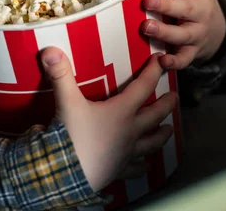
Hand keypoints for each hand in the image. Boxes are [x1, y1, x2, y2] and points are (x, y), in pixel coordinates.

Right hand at [41, 47, 177, 191]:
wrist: (68, 175)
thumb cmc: (71, 136)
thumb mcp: (66, 102)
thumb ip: (60, 75)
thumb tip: (50, 50)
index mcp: (121, 112)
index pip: (143, 87)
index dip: (153, 72)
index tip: (160, 61)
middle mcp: (129, 132)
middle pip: (154, 116)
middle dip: (166, 105)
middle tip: (175, 97)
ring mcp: (126, 153)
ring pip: (151, 143)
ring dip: (162, 135)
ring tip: (170, 130)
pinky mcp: (118, 170)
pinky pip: (135, 168)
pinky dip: (142, 166)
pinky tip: (147, 166)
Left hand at [142, 0, 225, 68]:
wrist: (213, 32)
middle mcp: (199, 11)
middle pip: (186, 8)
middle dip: (167, 5)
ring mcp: (196, 33)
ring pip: (182, 35)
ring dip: (165, 32)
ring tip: (146, 27)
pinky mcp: (191, 53)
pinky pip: (183, 60)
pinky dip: (173, 62)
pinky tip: (159, 61)